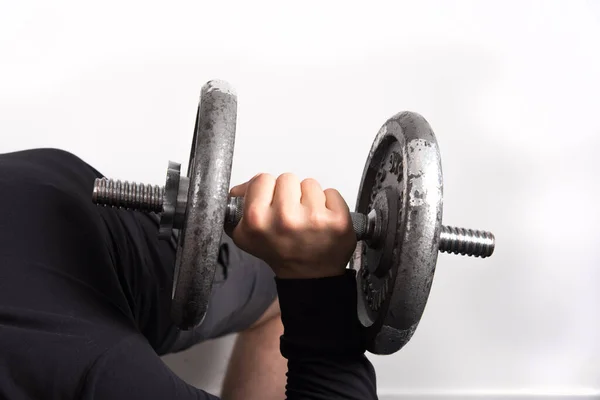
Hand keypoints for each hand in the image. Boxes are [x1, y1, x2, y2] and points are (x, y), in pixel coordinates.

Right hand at [229, 173, 355, 278]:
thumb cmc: (282, 251)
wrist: (309, 276)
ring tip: (307, 219)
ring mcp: (314, 219)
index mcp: (257, 219)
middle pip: (287, 178)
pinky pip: (332, 192)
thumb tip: (241, 188)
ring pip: (310, 184)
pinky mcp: (338, 220)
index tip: (272, 205)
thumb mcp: (248, 235)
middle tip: (291, 215)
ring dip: (309, 198)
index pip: (262, 179)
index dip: (268, 191)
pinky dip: (329, 204)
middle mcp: (285, 218)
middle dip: (289, 193)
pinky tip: (323, 221)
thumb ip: (240, 206)